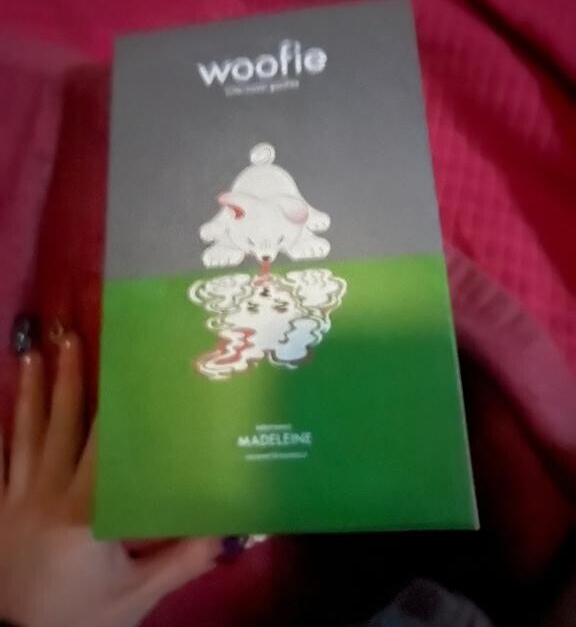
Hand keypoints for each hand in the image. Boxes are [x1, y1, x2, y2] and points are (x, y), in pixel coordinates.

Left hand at [0, 332, 218, 626]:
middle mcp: (49, 493)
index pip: (103, 444)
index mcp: (87, 510)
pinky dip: (0, 434)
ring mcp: (18, 499)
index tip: (121, 365)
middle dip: (68, 378)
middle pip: (61, 425)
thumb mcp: (138, 596)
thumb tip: (231, 529)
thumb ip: (182, 559)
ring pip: (26, 435)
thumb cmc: (82, 617)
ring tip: (33, 354)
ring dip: (31, 392)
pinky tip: (1, 407)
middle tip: (69, 335)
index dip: (112, 403)